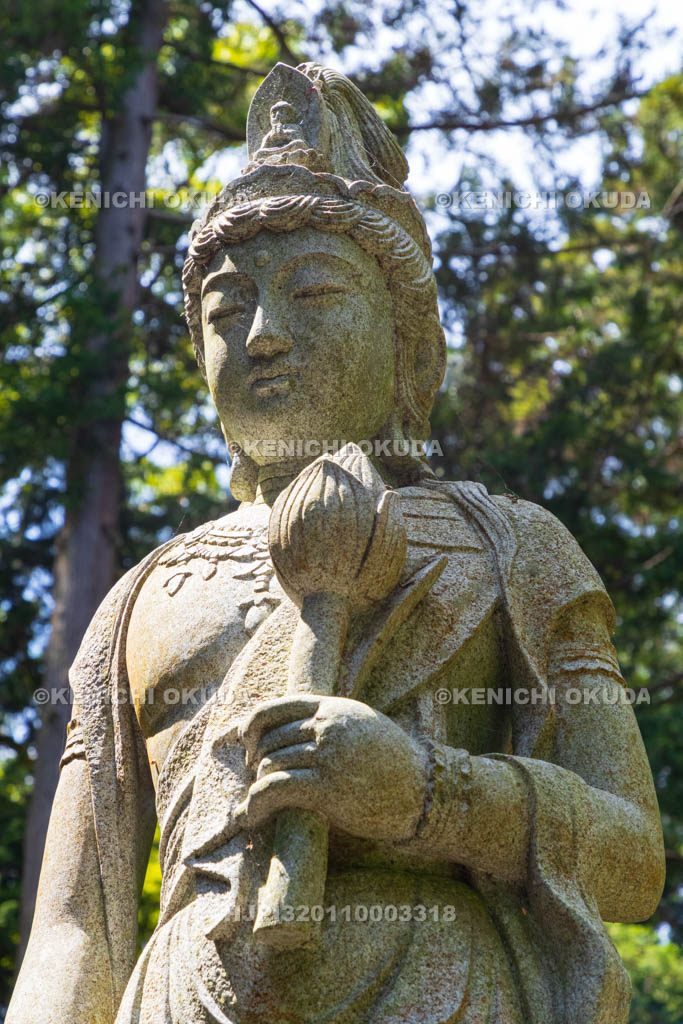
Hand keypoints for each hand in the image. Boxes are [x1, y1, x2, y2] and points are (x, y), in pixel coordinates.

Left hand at [235, 695, 428, 842]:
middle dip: (254, 763)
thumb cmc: (394, 763)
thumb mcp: (362, 726)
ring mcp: (328, 755)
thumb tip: (291, 733)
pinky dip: (256, 804)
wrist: (427, 790)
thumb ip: (330, 722)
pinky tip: (252, 817)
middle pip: (269, 740)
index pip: (276, 707)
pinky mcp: (327, 787)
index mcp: (333, 708)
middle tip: (253, 784)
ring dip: (254, 789)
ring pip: (269, 765)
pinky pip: (275, 789)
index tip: (244, 744)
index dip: (252, 725)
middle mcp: (327, 726)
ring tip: (251, 808)